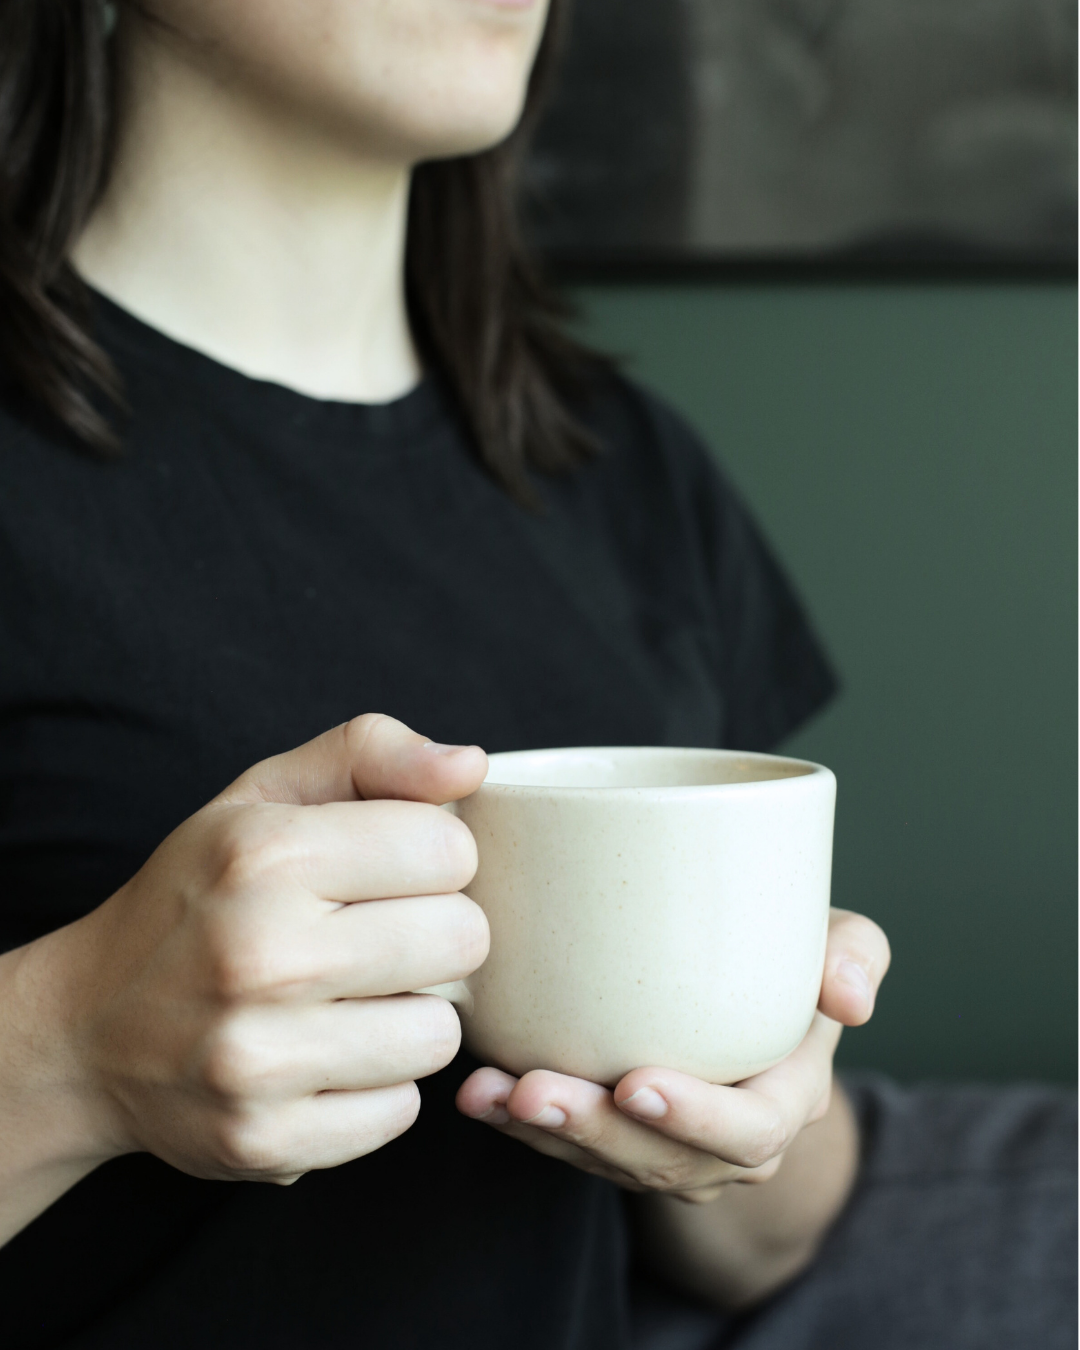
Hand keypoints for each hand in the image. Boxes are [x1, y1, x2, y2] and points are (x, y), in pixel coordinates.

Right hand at [8, 715, 488, 1192]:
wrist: (86, 1030)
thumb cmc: (198, 897)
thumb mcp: (265, 797)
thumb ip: (372, 754)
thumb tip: (470, 766)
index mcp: (266, 853)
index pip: (450, 849)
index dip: (434, 858)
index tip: (390, 872)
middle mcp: (260, 955)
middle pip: (464, 940)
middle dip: (436, 933)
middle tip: (377, 937)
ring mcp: (259, 1059)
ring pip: (441, 1035)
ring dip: (410, 1016)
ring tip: (350, 999)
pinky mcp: (265, 1140)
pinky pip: (400, 1112)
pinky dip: (376, 1087)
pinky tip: (326, 1058)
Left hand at [456, 908, 888, 1200]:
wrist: (752, 1014)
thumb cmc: (793, 962)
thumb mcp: (839, 944)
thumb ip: (856, 953)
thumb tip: (849, 994)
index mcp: (788, 1096)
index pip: (749, 1127)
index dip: (695, 1117)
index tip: (634, 1082)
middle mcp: (729, 1143)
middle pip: (663, 1159)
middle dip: (596, 1131)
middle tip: (535, 1090)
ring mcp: (671, 1151)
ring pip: (606, 1159)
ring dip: (543, 1131)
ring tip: (489, 1093)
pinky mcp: (619, 1140)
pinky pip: (570, 1148)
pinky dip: (520, 1124)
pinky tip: (479, 1093)